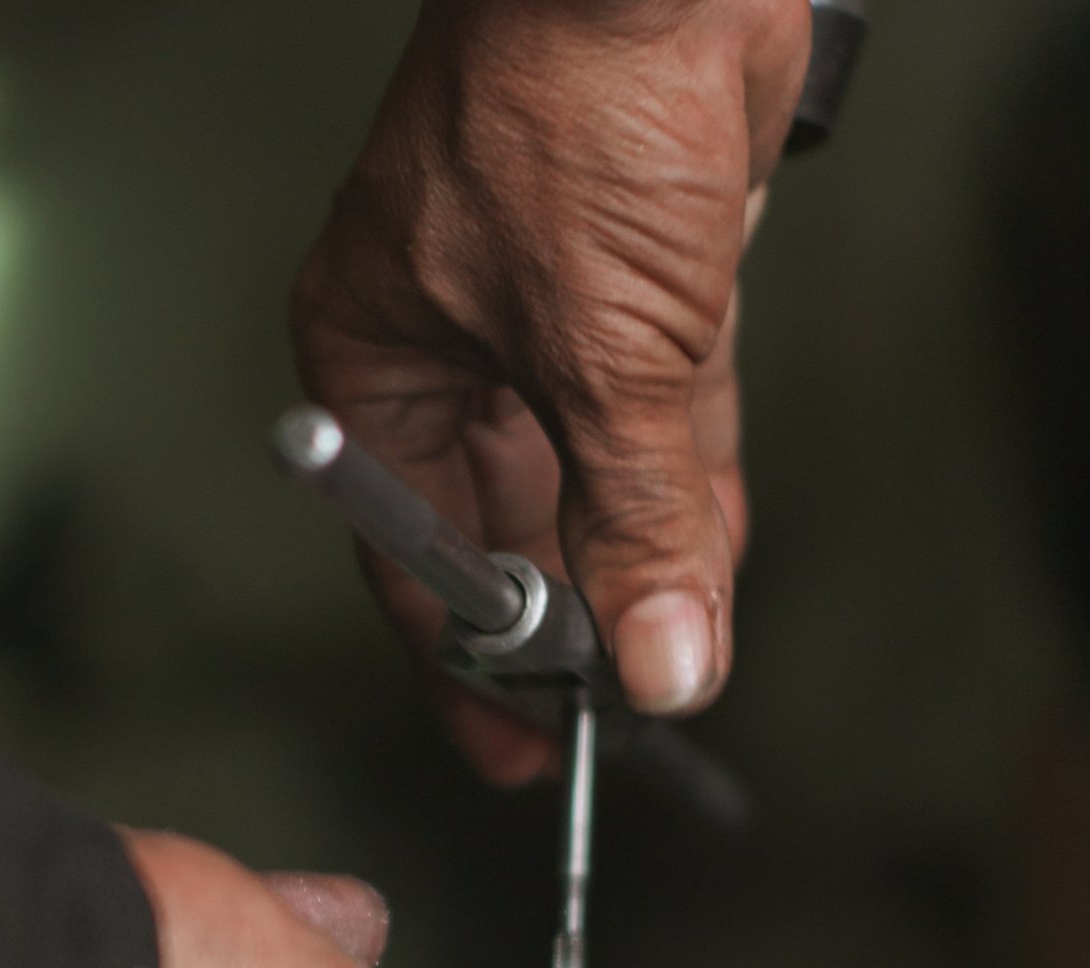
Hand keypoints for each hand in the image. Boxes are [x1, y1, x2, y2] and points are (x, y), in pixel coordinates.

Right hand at [291, 0, 809, 783]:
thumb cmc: (568, 98)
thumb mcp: (603, 353)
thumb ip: (632, 517)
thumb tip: (655, 658)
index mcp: (378, 355)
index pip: (414, 552)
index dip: (468, 661)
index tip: (517, 747)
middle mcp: (450, 340)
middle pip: (505, 520)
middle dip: (573, 616)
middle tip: (620, 706)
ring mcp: (546, 309)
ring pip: (591, 472)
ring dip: (642, 559)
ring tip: (681, 654)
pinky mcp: (638, 276)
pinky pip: (658, 412)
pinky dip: (687, 483)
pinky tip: (711, 556)